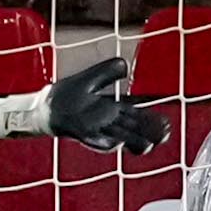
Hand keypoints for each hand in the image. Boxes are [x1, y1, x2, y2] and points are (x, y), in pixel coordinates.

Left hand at [41, 58, 168, 155]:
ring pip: (118, 138)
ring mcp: (93, 130)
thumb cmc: (66, 94)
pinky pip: (93, 140)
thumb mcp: (89, 79)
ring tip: (147, 146)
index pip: (137, 116)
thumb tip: (124, 64)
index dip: (152, 121)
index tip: (167, 125)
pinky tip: (117, 144)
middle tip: (164, 136)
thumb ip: (106, 71)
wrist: (43, 106)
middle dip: (148, 133)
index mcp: (112, 110)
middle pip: (132, 129)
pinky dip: (104, 143)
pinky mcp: (78, 133)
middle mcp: (106, 123)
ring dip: (132, 142)